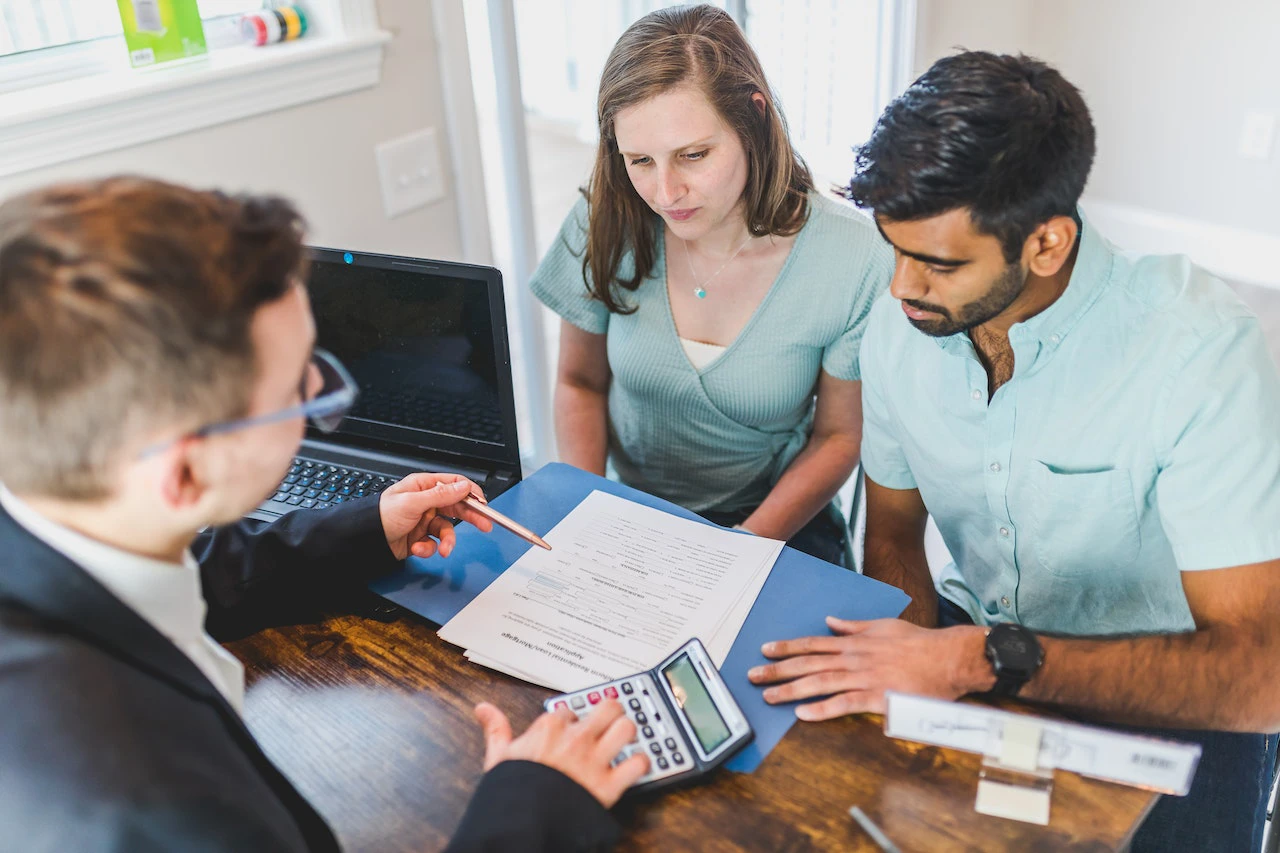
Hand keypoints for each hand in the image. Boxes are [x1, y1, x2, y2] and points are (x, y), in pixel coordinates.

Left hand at [378, 473, 492, 559]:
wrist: (365, 540)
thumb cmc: (381, 515)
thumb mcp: (413, 502)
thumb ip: (441, 495)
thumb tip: (463, 487)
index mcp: (424, 486)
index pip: (455, 485)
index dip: (470, 493)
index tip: (483, 504)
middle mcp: (426, 502)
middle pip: (457, 507)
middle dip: (471, 517)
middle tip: (485, 525)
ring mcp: (424, 520)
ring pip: (447, 530)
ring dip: (446, 541)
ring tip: (443, 550)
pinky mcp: (421, 537)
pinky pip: (435, 543)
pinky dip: (429, 548)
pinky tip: (418, 548)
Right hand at [474, 700, 649, 807]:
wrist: (521, 823)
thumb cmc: (511, 792)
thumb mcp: (497, 757)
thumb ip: (496, 728)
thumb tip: (482, 709)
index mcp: (550, 728)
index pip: (571, 709)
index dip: (573, 720)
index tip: (571, 730)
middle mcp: (576, 739)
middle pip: (608, 708)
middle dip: (611, 713)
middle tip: (609, 723)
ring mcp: (594, 761)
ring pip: (626, 729)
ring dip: (628, 734)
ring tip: (623, 740)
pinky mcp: (609, 786)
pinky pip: (637, 765)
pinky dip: (639, 765)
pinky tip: (633, 768)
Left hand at [746, 617, 991, 720]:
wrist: (948, 658)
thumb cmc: (919, 643)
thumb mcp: (883, 626)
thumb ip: (855, 626)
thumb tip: (832, 621)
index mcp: (854, 643)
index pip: (812, 644)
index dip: (787, 647)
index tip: (766, 650)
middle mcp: (853, 658)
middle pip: (808, 663)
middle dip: (778, 670)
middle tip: (753, 676)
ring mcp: (864, 678)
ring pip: (820, 683)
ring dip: (791, 690)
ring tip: (769, 696)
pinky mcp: (877, 697)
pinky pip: (845, 704)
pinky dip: (823, 709)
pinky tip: (804, 714)